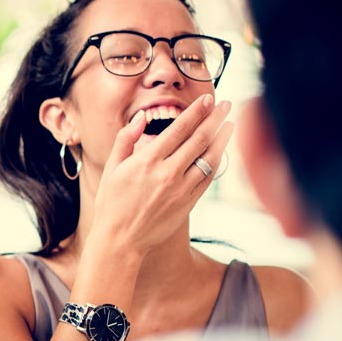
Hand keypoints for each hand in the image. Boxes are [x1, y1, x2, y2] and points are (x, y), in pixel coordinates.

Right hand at [91, 94, 234, 255]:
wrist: (120, 240)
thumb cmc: (112, 204)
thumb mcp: (112, 168)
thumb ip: (126, 139)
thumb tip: (141, 117)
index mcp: (147, 160)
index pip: (179, 128)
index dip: (197, 111)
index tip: (208, 100)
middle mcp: (167, 172)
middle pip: (200, 138)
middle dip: (215, 118)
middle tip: (226, 105)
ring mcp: (180, 189)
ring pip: (209, 157)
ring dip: (222, 138)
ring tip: (230, 124)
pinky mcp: (188, 203)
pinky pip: (208, 177)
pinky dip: (216, 161)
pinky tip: (220, 151)